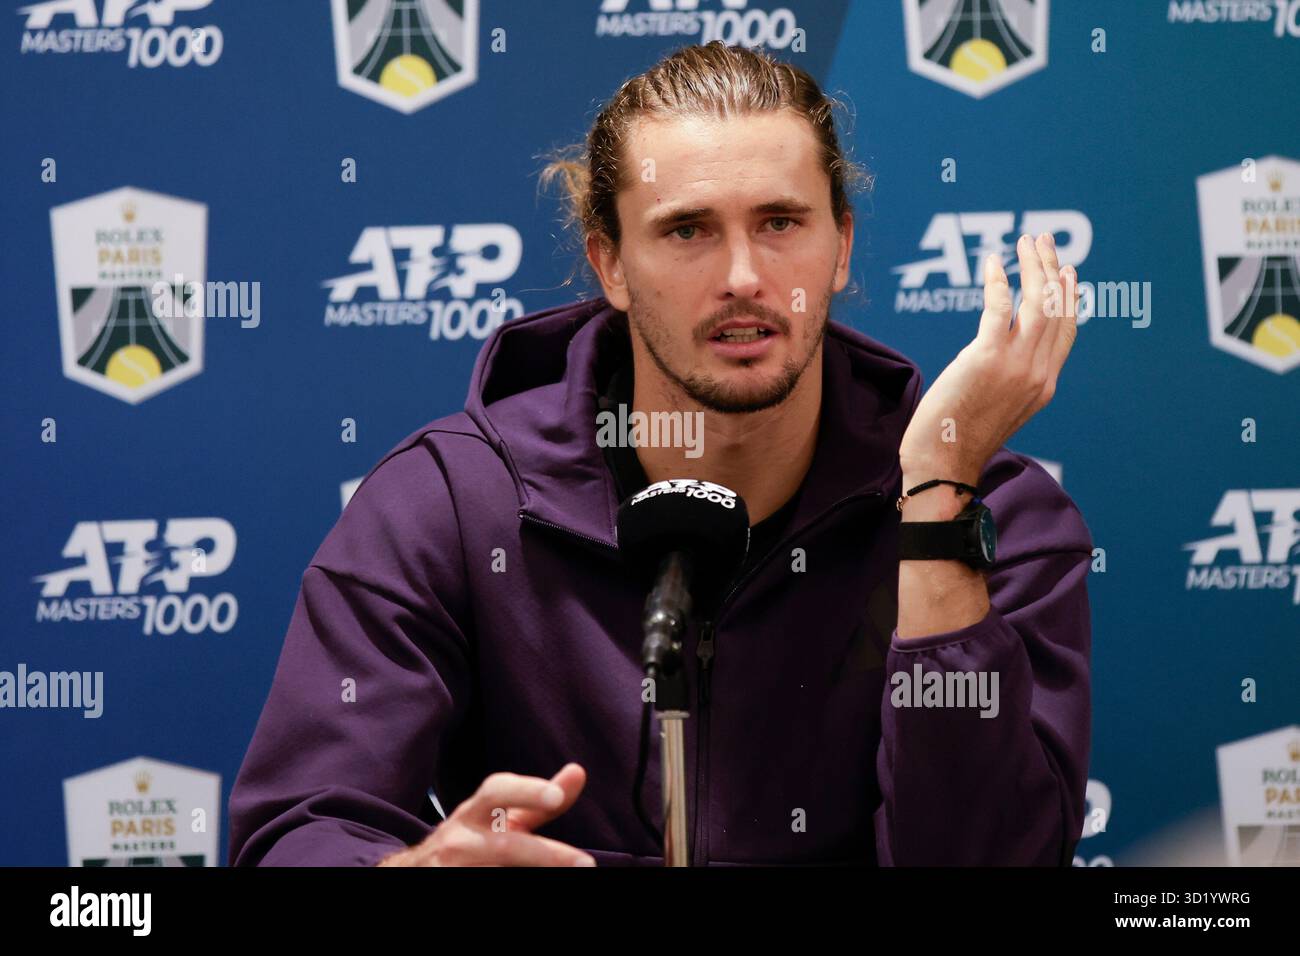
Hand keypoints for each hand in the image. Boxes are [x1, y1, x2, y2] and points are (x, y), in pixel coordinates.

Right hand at [376, 763, 595, 866]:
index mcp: (475, 810)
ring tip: (567, 878)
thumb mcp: (500, 816)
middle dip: (547, 855)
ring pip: (495, 872)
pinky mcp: (445, 885)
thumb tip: (579, 771)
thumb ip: (538, 800)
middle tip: (587, 864)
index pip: (498, 791)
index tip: (556, 797)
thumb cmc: (472, 838)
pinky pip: (481, 885)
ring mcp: (451, 867)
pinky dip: (510, 883)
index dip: (527, 791)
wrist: (415, 869)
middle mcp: (461, 838)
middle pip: (506, 845)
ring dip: (530, 875)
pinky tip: (532, 884)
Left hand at [898, 233, 1079, 485]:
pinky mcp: (987, 359)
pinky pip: (1000, 309)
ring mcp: (1016, 366)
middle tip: (1043, 241)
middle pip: (1057, 310)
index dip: (1070, 297)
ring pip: (1038, 304)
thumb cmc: (957, 438)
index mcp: (1044, 384)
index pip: (1066, 332)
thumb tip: (998, 353)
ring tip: (1026, 242)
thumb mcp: (997, 406)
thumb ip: (1008, 378)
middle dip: (1053, 270)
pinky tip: (993, 264)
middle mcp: (1038, 373)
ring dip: (1035, 267)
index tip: (1067, 271)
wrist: (942, 464)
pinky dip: (999, 282)